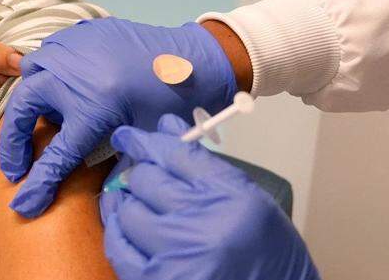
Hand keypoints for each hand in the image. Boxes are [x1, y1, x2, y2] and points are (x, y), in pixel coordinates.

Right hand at [0, 18, 236, 216]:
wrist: (194, 59)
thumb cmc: (172, 101)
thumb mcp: (139, 138)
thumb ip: (105, 164)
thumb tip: (84, 191)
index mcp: (93, 107)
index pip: (56, 155)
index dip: (38, 183)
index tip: (23, 202)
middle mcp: (74, 74)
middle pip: (24, 108)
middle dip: (14, 141)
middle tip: (17, 165)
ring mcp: (73, 48)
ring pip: (31, 74)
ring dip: (29, 101)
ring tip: (42, 122)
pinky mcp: (80, 32)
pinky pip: (50, 52)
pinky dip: (48, 73)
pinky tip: (63, 88)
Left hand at [100, 115, 318, 279]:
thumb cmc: (269, 257)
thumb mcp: (251, 203)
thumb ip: (207, 167)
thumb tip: (166, 128)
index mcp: (233, 200)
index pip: (177, 154)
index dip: (148, 141)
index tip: (131, 137)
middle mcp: (203, 228)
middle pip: (148, 179)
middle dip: (142, 175)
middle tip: (145, 179)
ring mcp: (175, 260)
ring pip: (129, 211)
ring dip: (131, 205)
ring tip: (141, 206)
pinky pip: (119, 248)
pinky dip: (119, 233)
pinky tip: (127, 227)